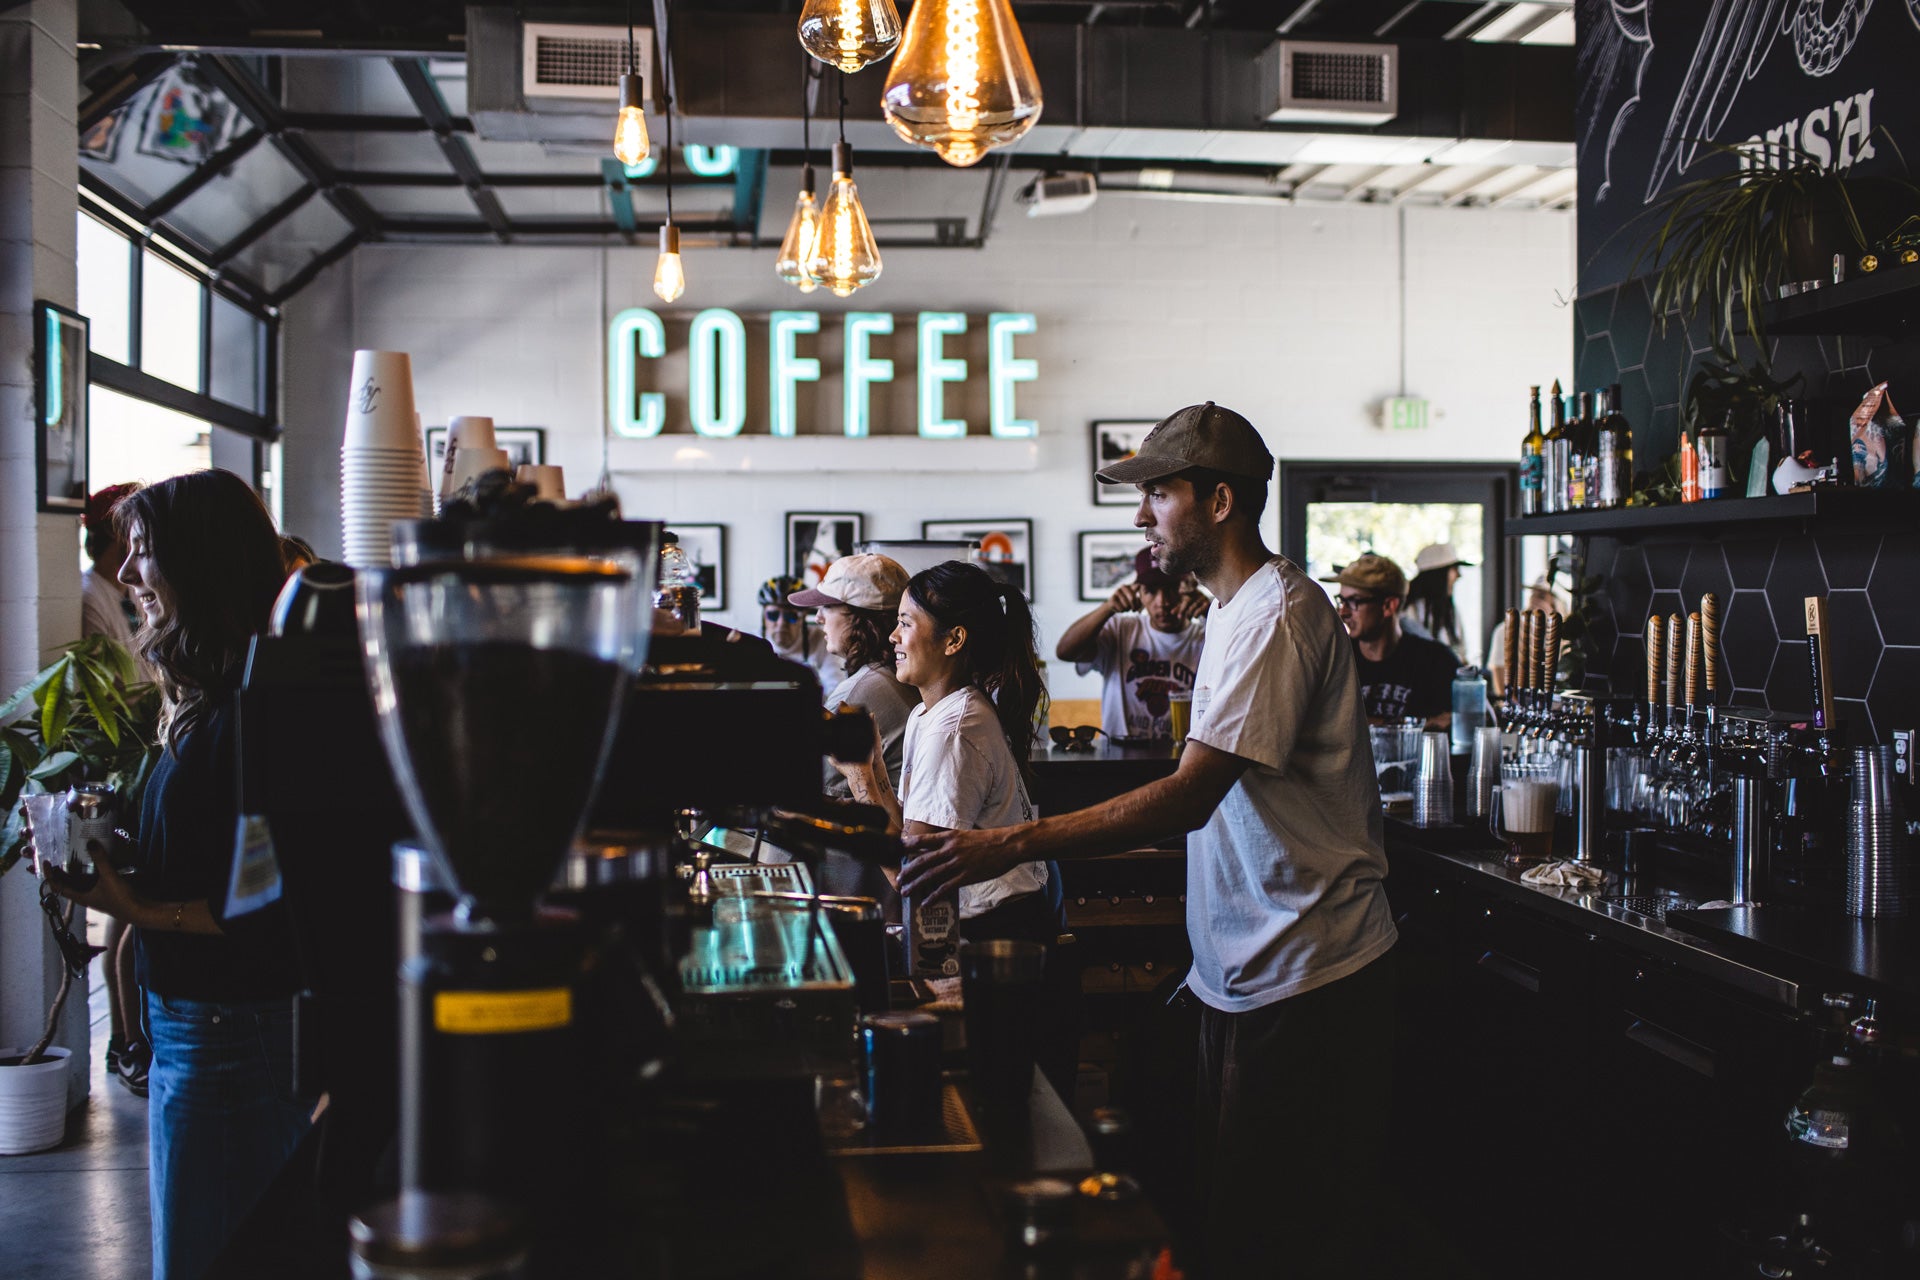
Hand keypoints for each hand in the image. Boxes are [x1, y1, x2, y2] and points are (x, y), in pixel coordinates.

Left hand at [42, 849, 141, 923]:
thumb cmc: (120, 899)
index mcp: (80, 896)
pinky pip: (92, 880)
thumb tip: (90, 842)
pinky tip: (95, 863)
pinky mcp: (106, 891)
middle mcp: (86, 896)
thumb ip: (100, 860)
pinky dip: (89, 872)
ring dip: (75, 871)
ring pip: (80, 882)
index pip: (58, 886)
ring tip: (73, 857)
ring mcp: (96, 894)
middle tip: (58, 857)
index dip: (50, 875)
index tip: (47, 862)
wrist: (139, 911)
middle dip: (61, 872)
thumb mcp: (109, 877)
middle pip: (67, 884)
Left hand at [898, 825, 1028, 901]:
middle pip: (921, 861)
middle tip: (898, 879)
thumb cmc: (989, 840)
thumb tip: (939, 851)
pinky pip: (945, 888)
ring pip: (930, 876)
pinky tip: (926, 902)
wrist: (1007, 845)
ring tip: (906, 892)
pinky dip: (933, 896)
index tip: (896, 851)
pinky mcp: (966, 877)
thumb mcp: (966, 836)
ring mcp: (957, 864)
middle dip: (907, 872)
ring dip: (915, 885)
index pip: (922, 841)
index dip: (907, 846)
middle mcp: (950, 850)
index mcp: (949, 837)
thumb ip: (951, 843)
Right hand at [1107, 583, 1142, 613]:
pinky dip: (1122, 611)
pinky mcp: (1112, 599)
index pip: (1138, 586)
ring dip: (1127, 609)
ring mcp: (1116, 592)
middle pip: (1132, 599)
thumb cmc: (1126, 603)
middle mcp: (1123, 587)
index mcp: (1130, 586)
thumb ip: (1141, 598)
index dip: (1142, 592)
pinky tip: (1119, 609)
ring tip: (1126, 608)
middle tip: (1134, 610)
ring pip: (1126, 605)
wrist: (1113, 606)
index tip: (1142, 598)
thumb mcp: (1134, 600)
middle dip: (1134, 606)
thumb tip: (1145, 592)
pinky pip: (1121, 608)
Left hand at [1173, 590, 1209, 622]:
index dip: (1185, 592)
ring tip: (1188, 618)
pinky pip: (1199, 611)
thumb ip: (1180, 608)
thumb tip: (1171, 612)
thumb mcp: (1188, 606)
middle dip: (1182, 610)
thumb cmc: (1196, 607)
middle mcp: (1198, 594)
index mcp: (1193, 592)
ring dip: (1189, 615)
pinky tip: (1195, 617)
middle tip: (1178, 617)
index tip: (1180, 592)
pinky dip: (1195, 615)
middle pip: (1187, 602)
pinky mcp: (1207, 604)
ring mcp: (1203, 598)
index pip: (1187, 592)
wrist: (1210, 611)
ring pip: (1192, 608)